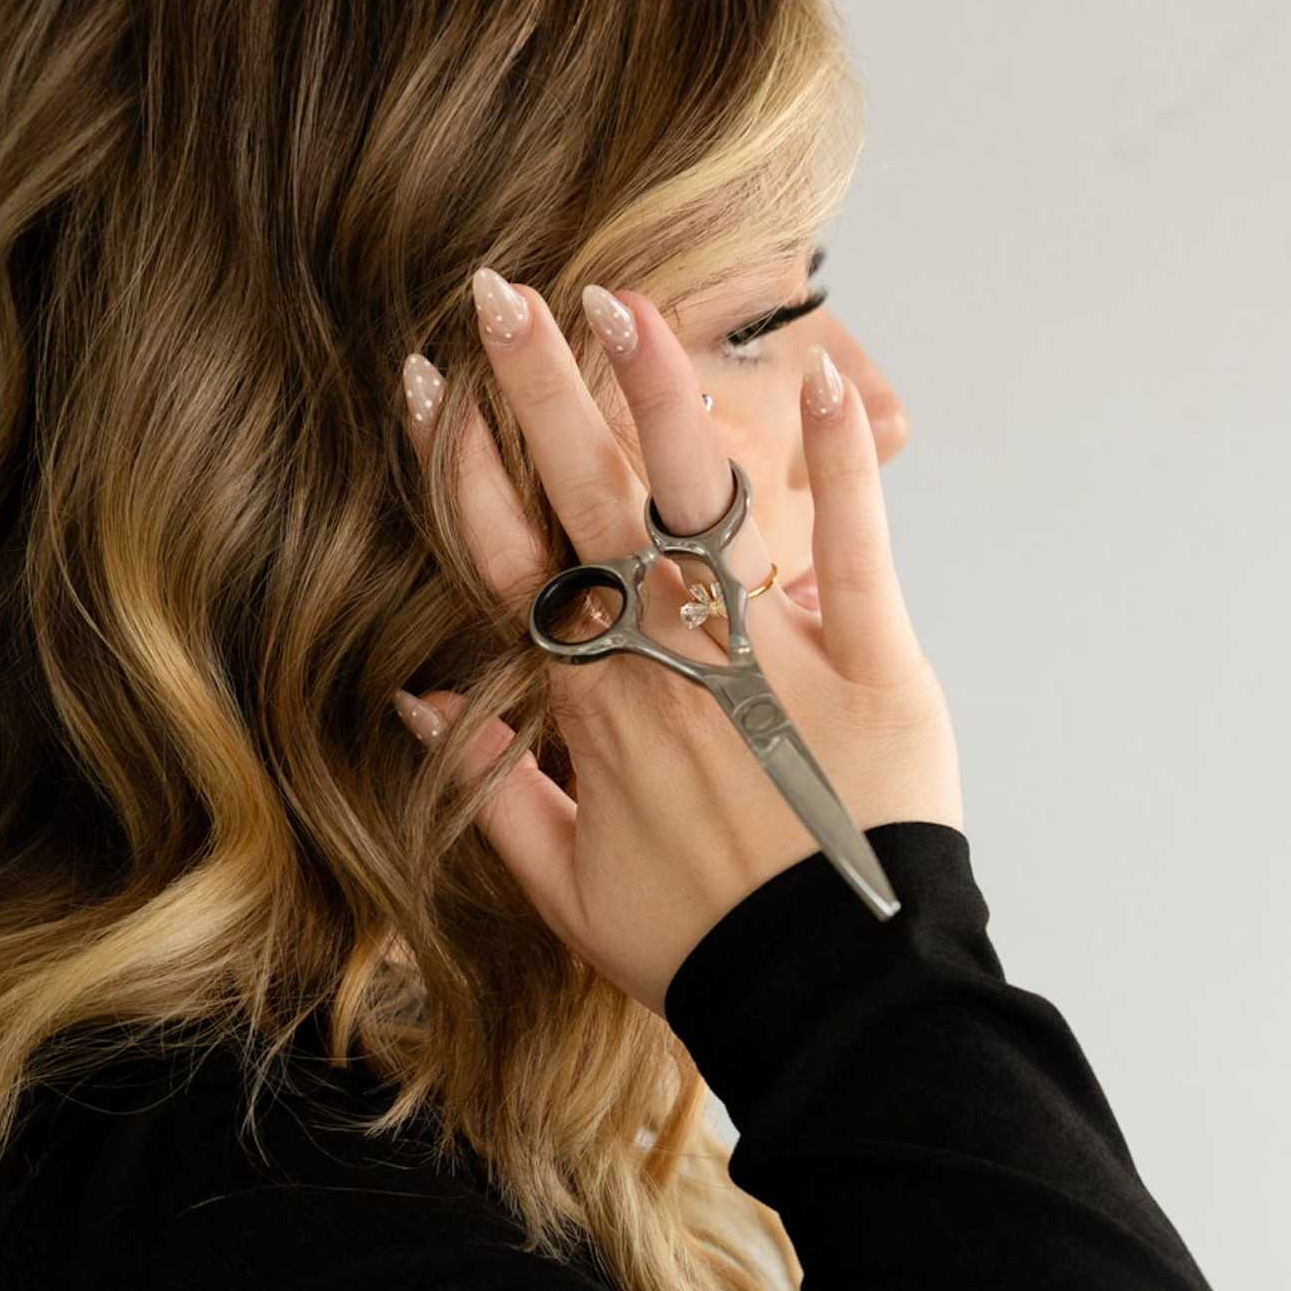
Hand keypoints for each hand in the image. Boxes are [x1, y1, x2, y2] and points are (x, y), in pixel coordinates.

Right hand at [391, 270, 962, 1017]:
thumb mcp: (567, 887)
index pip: (512, 558)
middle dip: (537, 390)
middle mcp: (668, 661)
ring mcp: (769, 654)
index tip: (428, 383)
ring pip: (704, 501)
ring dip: (661, 395)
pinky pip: (857, 546)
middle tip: (498, 294)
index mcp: (593, 707)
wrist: (825, 996)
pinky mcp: (873, 664)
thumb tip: (417, 705)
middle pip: (589, 501)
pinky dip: (845, 459)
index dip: (463, 466)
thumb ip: (489, 789)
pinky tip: (826, 375)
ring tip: (621, 305)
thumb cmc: (698, 944)